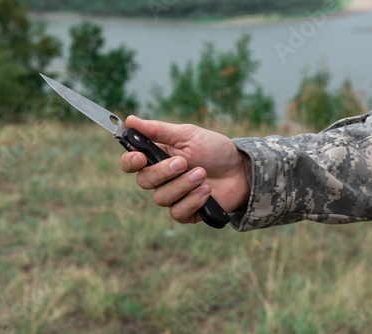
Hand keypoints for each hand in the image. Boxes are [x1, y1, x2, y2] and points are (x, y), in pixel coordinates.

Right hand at [120, 115, 251, 224]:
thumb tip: (129, 120)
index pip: (131, 163)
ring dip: (182, 185)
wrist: (241, 169)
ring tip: (202, 174)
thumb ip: (158, 130)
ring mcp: (173, 196)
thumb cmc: (214, 149)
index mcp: (157, 157)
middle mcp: (161, 178)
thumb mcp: (188, 134)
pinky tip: (206, 191)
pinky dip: (192, 201)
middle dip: (163, 172)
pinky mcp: (187, 212)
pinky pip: (177, 213)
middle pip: (144, 181)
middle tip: (184, 162)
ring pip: (161, 198)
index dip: (129, 162)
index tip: (140, 157)